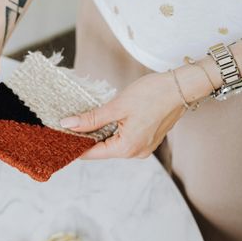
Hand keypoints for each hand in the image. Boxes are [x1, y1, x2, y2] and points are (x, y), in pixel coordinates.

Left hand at [59, 72, 186, 158]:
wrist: (182, 87)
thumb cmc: (153, 94)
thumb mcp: (117, 106)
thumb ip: (91, 119)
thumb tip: (68, 125)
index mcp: (127, 148)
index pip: (93, 153)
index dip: (75, 145)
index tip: (59, 138)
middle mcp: (136, 152)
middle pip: (102, 150)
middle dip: (86, 138)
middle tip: (68, 125)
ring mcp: (143, 147)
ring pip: (112, 144)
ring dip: (99, 133)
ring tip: (83, 121)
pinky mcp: (147, 139)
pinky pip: (123, 139)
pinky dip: (111, 131)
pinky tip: (102, 120)